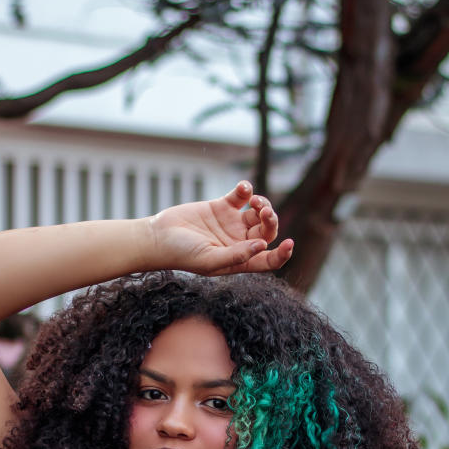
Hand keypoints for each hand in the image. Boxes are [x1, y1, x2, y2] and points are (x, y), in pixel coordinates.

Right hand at [146, 182, 293, 274]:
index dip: (282, 254)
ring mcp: (230, 224)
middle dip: (270, 221)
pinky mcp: (221, 207)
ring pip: (257, 213)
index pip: (268, 260)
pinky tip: (242, 188)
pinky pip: (240, 197)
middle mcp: (238, 242)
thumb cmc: (181, 255)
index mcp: (239, 260)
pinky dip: (246, 190)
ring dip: (261, 205)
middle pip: (266, 232)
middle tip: (264, 211)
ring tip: (253, 201)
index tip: (290, 243)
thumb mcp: (209, 260)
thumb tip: (261, 247)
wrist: (158, 237)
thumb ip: (236, 256)